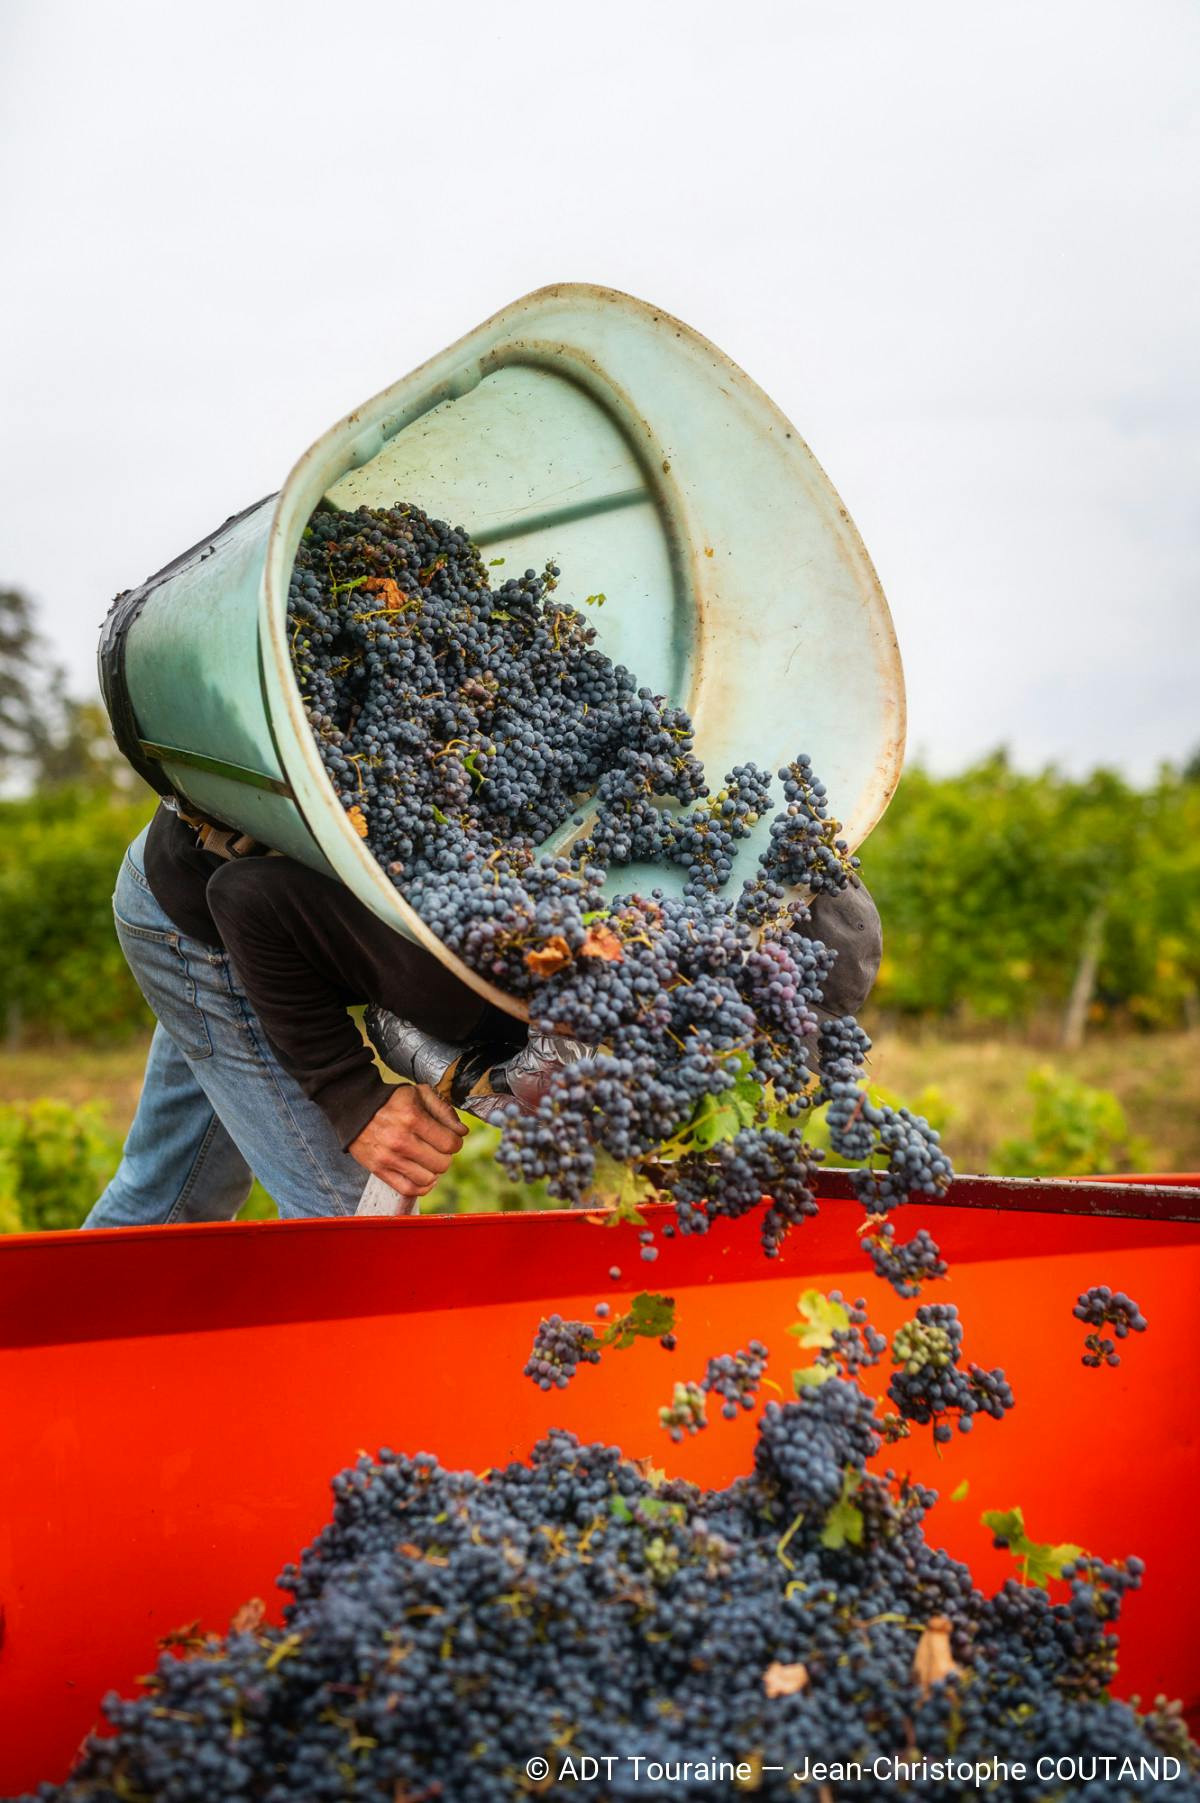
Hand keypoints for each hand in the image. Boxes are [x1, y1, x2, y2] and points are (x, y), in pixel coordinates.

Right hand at [348, 1084, 466, 1194]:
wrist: (354, 1108)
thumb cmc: (391, 1100)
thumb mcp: (419, 1094)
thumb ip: (444, 1110)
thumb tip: (462, 1132)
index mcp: (412, 1118)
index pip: (450, 1143)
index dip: (456, 1142)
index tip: (451, 1139)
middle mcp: (400, 1140)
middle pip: (442, 1164)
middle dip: (445, 1156)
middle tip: (438, 1148)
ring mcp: (388, 1158)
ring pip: (428, 1179)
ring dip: (433, 1171)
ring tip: (428, 1159)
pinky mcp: (379, 1170)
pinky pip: (409, 1189)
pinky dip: (422, 1187)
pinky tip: (424, 1175)